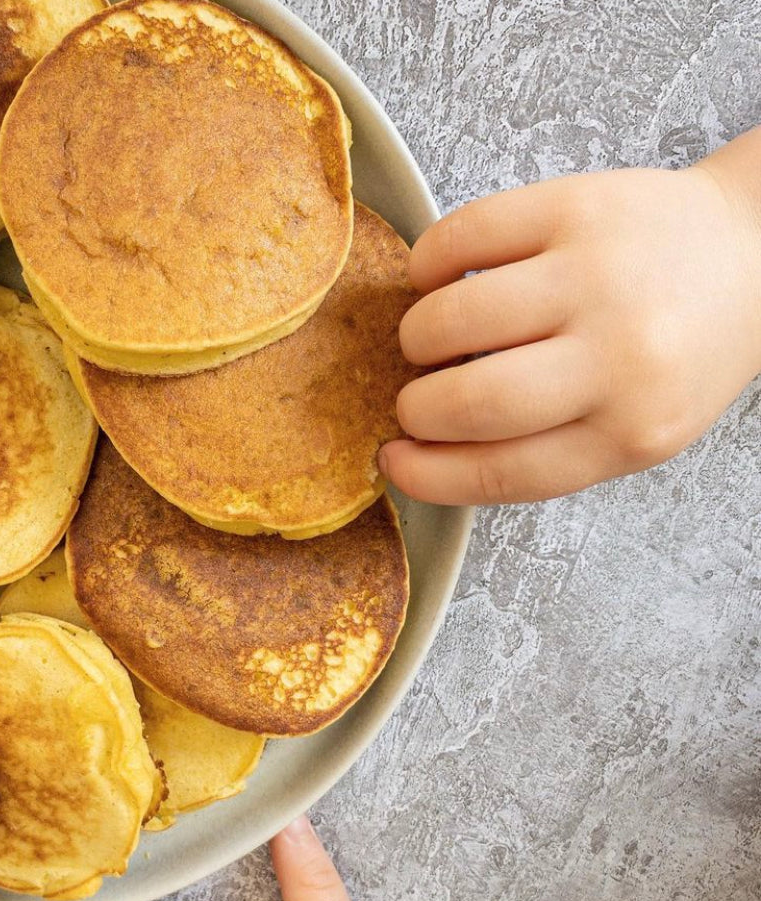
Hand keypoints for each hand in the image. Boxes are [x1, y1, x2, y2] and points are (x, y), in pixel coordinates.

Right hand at [380, 127, 760, 504]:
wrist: (752, 254)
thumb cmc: (679, 352)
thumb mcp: (631, 428)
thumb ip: (543, 448)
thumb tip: (426, 452)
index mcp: (633, 431)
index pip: (501, 472)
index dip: (428, 474)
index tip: (395, 460)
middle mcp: (621, 356)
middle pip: (472, 402)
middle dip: (417, 408)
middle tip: (417, 397)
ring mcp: (599, 275)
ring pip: (453, 318)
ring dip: (418, 336)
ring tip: (430, 337)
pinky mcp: (579, 206)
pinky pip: (462, 236)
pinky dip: (427, 263)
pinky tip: (435, 278)